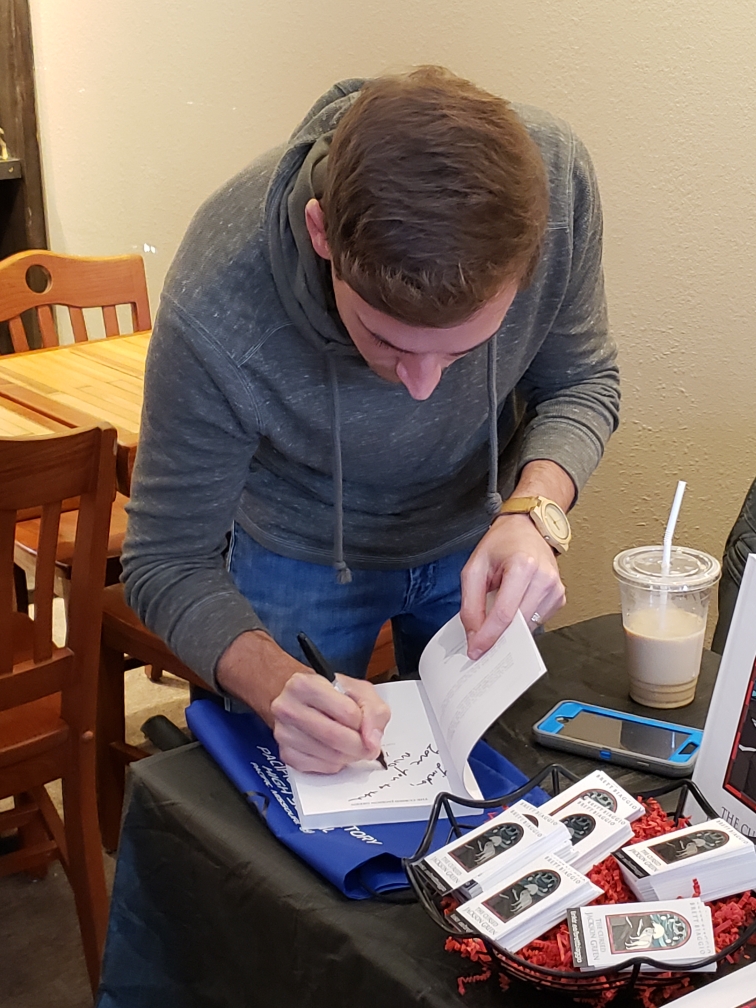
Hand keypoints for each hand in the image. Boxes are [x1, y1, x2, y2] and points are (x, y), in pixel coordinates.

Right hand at [215, 630, 389, 772]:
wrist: (277, 688)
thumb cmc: (320, 688)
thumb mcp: (350, 685)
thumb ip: (372, 708)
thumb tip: (373, 740)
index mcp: (308, 684)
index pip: (350, 712)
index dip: (366, 723)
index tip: (368, 724)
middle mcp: (290, 707)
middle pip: (340, 739)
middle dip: (361, 746)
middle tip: (367, 744)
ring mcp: (283, 731)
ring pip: (329, 758)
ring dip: (347, 757)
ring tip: (349, 745)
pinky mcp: (282, 750)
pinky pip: (315, 768)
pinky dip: (330, 764)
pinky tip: (330, 751)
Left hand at [461, 513, 565, 658]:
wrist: (527, 528)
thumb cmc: (502, 543)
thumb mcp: (474, 567)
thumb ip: (471, 603)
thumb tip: (474, 633)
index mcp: (523, 566)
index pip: (504, 614)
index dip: (487, 636)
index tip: (475, 650)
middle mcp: (544, 578)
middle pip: (518, 624)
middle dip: (496, 637)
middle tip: (479, 643)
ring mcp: (556, 589)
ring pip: (528, 626)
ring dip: (509, 629)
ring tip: (495, 616)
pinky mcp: (559, 597)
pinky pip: (537, 621)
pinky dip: (521, 622)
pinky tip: (513, 608)